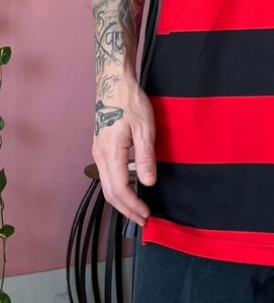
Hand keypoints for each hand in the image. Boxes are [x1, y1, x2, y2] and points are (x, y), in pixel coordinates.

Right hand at [92, 78, 156, 225]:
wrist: (114, 82)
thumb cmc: (130, 101)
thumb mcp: (145, 127)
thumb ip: (146, 157)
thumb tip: (148, 183)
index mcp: (111, 152)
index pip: (120, 189)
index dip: (133, 206)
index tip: (146, 215)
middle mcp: (100, 155)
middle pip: (109, 192)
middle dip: (126, 209)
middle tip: (142, 220)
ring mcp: (98, 151)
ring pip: (106, 185)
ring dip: (121, 200)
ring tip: (137, 209)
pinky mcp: (100, 147)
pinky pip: (106, 175)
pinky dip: (117, 188)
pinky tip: (129, 188)